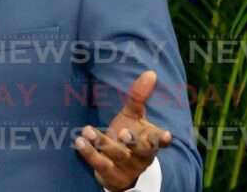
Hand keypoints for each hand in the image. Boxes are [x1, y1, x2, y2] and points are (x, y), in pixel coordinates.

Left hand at [74, 70, 171, 191]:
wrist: (119, 169)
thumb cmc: (129, 137)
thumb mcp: (133, 117)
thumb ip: (139, 97)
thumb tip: (150, 73)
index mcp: (149, 141)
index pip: (158, 141)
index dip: (162, 139)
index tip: (166, 135)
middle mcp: (141, 156)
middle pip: (141, 151)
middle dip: (133, 142)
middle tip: (122, 133)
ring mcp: (126, 166)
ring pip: (117, 155)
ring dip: (103, 143)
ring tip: (87, 130)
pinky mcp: (110, 174)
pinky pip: (100, 164)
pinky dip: (89, 153)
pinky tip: (79, 141)